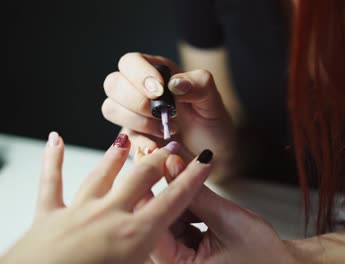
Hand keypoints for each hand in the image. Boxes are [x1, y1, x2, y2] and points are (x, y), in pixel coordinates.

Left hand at [1, 132, 212, 263]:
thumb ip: (151, 258)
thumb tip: (165, 256)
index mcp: (134, 235)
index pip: (173, 200)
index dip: (192, 178)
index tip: (203, 161)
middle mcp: (109, 216)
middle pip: (140, 176)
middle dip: (158, 159)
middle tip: (168, 148)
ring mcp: (79, 211)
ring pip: (102, 174)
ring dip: (115, 155)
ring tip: (125, 140)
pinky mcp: (49, 214)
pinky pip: (51, 181)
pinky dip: (52, 159)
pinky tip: (54, 139)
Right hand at [101, 53, 234, 179]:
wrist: (213, 153)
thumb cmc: (212, 121)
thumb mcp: (213, 100)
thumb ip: (199, 85)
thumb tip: (174, 84)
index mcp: (157, 73)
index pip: (130, 62)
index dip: (139, 74)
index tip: (160, 91)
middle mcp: (139, 91)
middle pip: (113, 83)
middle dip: (136, 100)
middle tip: (164, 113)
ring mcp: (133, 115)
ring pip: (110, 108)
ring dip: (136, 121)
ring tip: (166, 129)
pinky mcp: (133, 139)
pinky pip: (121, 139)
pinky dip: (139, 143)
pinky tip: (160, 146)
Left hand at [149, 155, 297, 263]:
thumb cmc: (262, 256)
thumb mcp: (226, 219)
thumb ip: (197, 193)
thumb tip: (174, 166)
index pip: (155, 229)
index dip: (156, 193)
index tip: (159, 165)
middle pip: (158, 224)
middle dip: (168, 193)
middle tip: (173, 163)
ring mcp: (181, 262)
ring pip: (168, 221)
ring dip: (179, 198)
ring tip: (187, 174)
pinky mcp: (187, 254)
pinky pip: (179, 225)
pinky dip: (188, 208)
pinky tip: (196, 192)